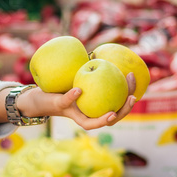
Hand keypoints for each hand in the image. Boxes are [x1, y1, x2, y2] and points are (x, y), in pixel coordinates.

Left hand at [20, 73, 137, 129]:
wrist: (39, 96)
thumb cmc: (62, 86)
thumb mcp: (80, 77)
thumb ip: (91, 70)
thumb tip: (104, 53)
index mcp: (95, 110)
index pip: (117, 109)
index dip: (128, 102)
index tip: (136, 92)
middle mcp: (86, 117)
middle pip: (111, 120)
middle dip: (124, 111)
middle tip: (132, 99)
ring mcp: (73, 115)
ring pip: (91, 123)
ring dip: (104, 119)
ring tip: (113, 112)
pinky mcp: (59, 108)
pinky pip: (67, 102)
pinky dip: (73, 96)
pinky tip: (79, 90)